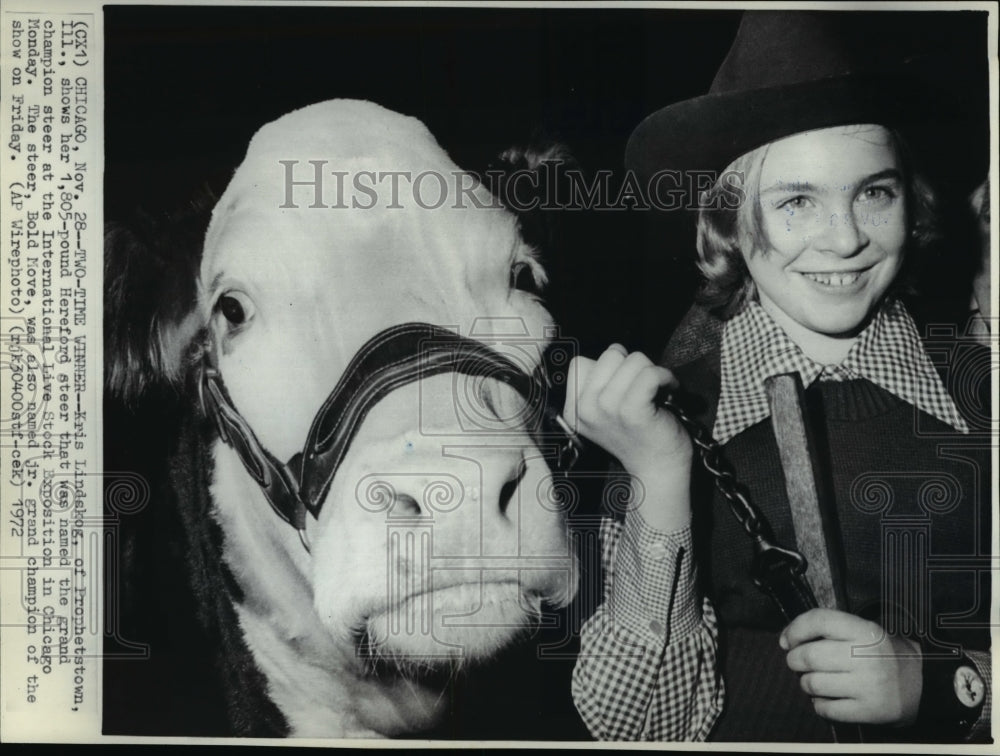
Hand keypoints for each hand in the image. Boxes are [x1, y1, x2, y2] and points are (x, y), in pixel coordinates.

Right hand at [563, 345, 692, 530]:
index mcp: (573, 409)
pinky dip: (665, 376)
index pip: (580, 362)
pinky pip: (649, 374)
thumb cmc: (638, 434)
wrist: (657, 468)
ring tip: (658, 389)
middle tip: (644, 385)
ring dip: (653, 370)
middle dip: (632, 364)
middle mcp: (584, 409)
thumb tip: (616, 353)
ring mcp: (607, 410)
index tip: (624, 384)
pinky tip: (670, 388)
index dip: (608, 367)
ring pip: (633, 360)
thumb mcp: (604, 411)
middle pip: (609, 355)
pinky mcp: (632, 412)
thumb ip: (599, 385)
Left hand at [779, 608, 921, 726]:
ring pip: (813, 683)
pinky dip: (819, 704)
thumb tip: (788, 639)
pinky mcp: (869, 711)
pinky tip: (826, 698)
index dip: (795, 629)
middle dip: (794, 660)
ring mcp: (868, 686)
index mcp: (865, 631)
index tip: (787, 640)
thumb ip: (830, 628)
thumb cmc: (882, 654)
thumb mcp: (864, 630)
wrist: (923, 684)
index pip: (819, 620)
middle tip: (798, 662)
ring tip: (814, 680)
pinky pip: (826, 709)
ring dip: (805, 682)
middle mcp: (867, 657)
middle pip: (809, 655)